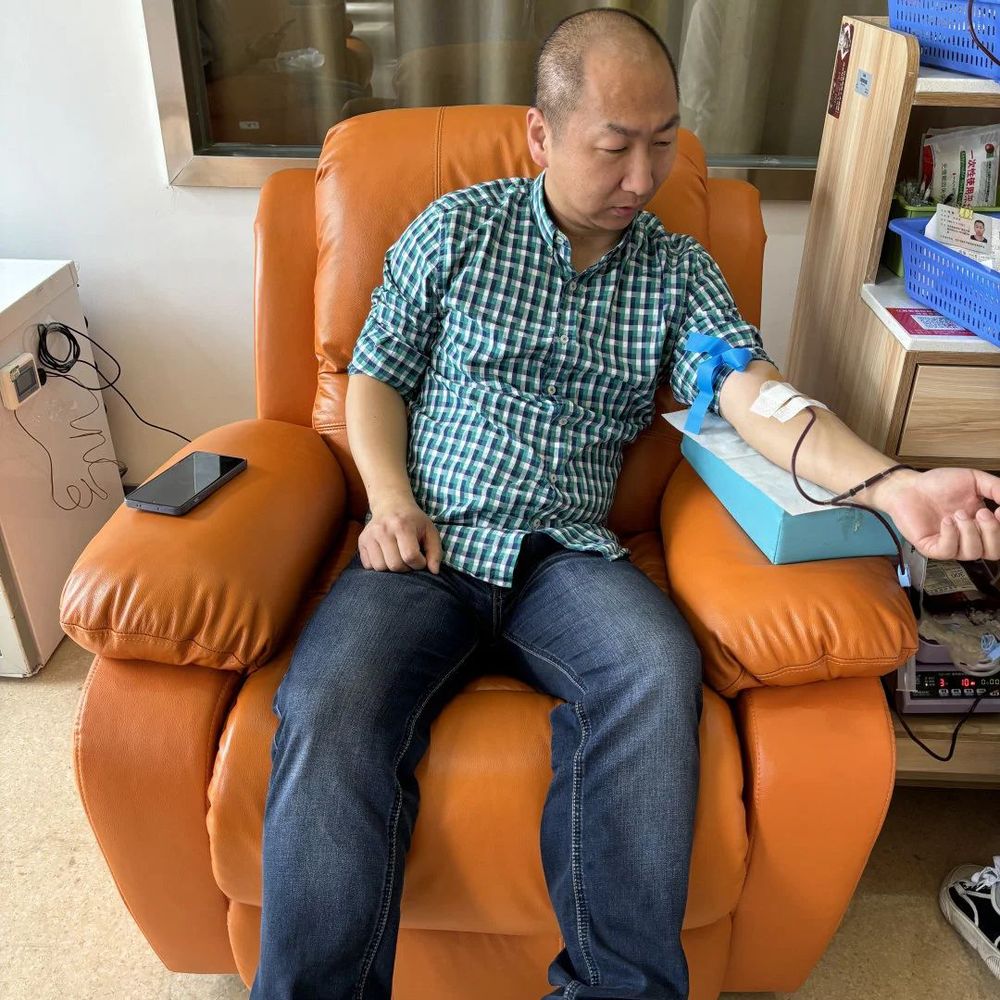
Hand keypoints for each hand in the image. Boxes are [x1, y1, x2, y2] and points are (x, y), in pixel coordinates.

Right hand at [359, 493, 442, 572]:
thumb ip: (435, 552)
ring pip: (380, 567)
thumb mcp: (430, 531)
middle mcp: (383, 530)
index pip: (410, 556)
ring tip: (398, 558)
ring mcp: (370, 536)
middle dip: (406, 568)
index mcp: (402, 525)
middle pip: (395, 565)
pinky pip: (369, 566)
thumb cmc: (414, 521)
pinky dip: (380, 565)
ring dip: (392, 569)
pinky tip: (387, 556)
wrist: (391, 505)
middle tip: (410, 560)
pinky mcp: (361, 541)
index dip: (419, 564)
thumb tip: (434, 572)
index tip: (421, 559)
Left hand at [873, 467, 999, 560]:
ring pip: (973, 552)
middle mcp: (968, 537)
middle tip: (981, 512)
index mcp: (982, 524)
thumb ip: (996, 489)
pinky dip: (951, 535)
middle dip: (992, 532)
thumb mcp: (974, 481)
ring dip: (970, 531)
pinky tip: (946, 521)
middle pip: (994, 552)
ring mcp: (950, 544)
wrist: (909, 485)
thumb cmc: (938, 484)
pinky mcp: (932, 548)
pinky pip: (949, 551)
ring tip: (957, 513)